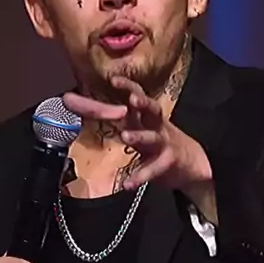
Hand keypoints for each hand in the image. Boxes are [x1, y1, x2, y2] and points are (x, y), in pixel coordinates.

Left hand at [64, 77, 213, 199]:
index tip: (114, 78)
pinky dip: (140, 176)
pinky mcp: (167, 163)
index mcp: (146, 116)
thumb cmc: (157, 142)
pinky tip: (127, 184)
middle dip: (143, 102)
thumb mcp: (137, 127)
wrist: (193, 164)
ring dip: (140, 136)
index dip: (128, 85)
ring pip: (153, 137)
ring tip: (126, 136)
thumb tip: (70, 98)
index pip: (138, 95)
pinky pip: (153, 169)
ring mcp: (163, 144)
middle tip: (132, 100)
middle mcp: (156, 126)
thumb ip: (110, 116)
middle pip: (152, 108)